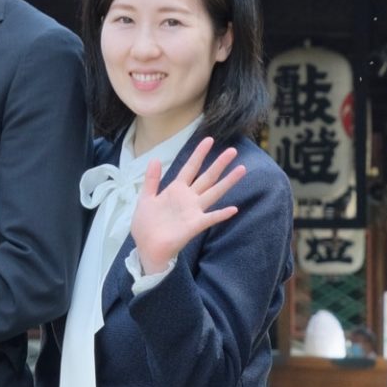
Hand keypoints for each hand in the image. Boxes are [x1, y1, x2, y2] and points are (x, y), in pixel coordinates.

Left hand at [130, 137, 245, 274]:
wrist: (146, 247)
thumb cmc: (146, 225)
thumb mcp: (146, 198)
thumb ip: (151, 180)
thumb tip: (155, 158)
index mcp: (175, 190)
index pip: (190, 168)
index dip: (199, 154)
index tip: (209, 139)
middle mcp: (188, 198)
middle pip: (207, 177)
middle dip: (219, 164)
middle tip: (232, 150)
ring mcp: (193, 211)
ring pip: (213, 192)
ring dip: (227, 182)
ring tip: (241, 169)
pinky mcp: (194, 225)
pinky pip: (211, 218)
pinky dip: (221, 214)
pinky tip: (234, 209)